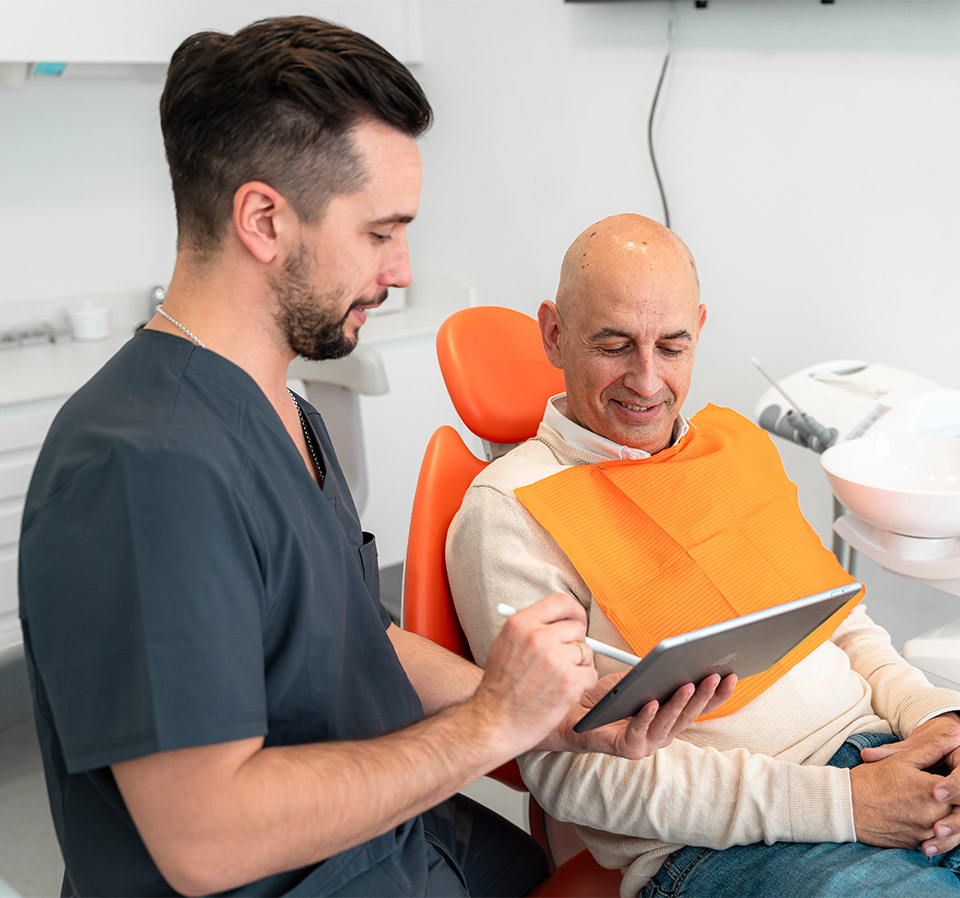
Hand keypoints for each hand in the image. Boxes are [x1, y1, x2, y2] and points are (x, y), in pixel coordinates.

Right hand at [473, 594, 599, 757]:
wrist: (493, 723)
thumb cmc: (499, 688)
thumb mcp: (504, 644)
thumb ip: (530, 627)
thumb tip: (558, 619)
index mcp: (521, 623)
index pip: (561, 602)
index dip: (574, 612)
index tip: (576, 622)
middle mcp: (538, 637)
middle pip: (577, 629)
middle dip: (574, 645)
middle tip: (562, 661)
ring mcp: (555, 659)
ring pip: (587, 652)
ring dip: (578, 666)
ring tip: (556, 680)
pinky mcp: (569, 681)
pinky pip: (591, 674)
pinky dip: (582, 685)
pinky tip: (562, 693)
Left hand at [542, 671, 737, 758]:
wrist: (569, 713)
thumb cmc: (604, 697)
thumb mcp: (636, 680)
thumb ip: (657, 675)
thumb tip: (681, 657)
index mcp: (669, 717)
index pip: (700, 706)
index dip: (718, 693)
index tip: (733, 674)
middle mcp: (662, 734)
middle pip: (690, 715)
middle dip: (705, 694)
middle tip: (716, 675)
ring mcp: (645, 743)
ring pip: (668, 724)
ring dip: (680, 704)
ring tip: (689, 684)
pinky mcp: (625, 748)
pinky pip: (638, 732)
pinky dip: (646, 717)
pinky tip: (652, 701)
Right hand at [858, 714, 959, 855]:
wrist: (845, 806)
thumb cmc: (871, 779)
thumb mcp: (902, 758)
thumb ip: (933, 747)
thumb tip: (956, 733)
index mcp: (932, 792)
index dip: (957, 784)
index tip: (950, 774)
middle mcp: (932, 816)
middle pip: (958, 811)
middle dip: (954, 801)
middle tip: (938, 790)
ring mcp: (925, 833)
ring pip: (949, 829)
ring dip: (946, 818)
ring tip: (930, 802)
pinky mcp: (915, 844)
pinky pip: (933, 839)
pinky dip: (933, 829)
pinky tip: (920, 815)